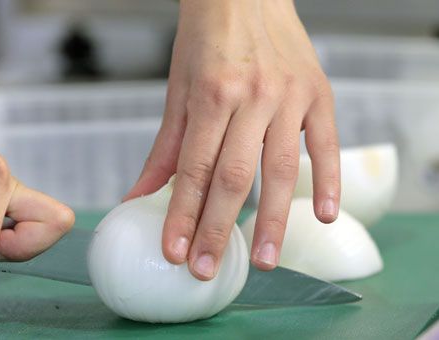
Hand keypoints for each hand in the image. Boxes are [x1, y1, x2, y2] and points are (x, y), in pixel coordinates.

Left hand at [125, 0, 339, 279]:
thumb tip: (139, 197)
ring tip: (264, 260)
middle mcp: (252, 96)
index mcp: (211, 94)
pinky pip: (326, 143)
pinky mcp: (318, 93)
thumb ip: (165, 148)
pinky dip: (329, 180)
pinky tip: (323, 216)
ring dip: (272, 219)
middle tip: (208, 269)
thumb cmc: (205, 40)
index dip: (183, 215)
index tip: (174, 252)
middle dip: (218, 228)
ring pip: (281, 168)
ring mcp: (290, 95)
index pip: (194, 169)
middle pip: (234, 176)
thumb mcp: (178, 90)